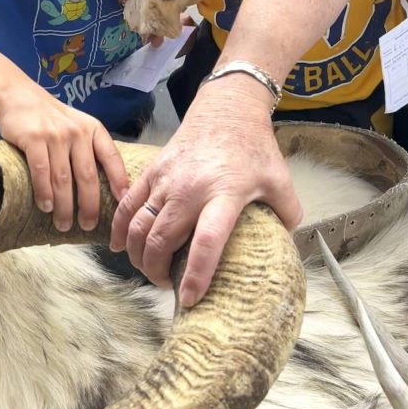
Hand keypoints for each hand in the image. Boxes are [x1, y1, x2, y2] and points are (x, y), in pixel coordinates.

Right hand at [0, 84, 129, 231]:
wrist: (19, 96)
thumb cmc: (52, 119)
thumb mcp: (78, 126)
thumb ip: (90, 149)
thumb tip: (105, 186)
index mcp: (93, 130)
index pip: (112, 158)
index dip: (119, 181)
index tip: (123, 203)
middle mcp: (78, 132)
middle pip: (87, 176)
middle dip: (89, 205)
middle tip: (88, 225)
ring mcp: (56, 135)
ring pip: (63, 178)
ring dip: (65, 206)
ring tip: (64, 224)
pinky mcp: (34, 138)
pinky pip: (41, 171)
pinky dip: (44, 192)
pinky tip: (46, 207)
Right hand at [110, 77, 301, 305]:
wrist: (226, 110)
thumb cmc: (253, 148)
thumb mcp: (280, 181)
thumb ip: (287, 215)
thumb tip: (286, 245)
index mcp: (225, 195)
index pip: (207, 241)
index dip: (196, 273)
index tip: (189, 298)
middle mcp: (191, 189)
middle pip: (161, 239)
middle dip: (156, 271)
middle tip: (166, 284)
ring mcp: (167, 180)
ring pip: (139, 225)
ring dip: (138, 254)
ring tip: (148, 268)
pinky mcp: (153, 171)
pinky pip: (128, 204)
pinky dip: (120, 229)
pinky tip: (120, 246)